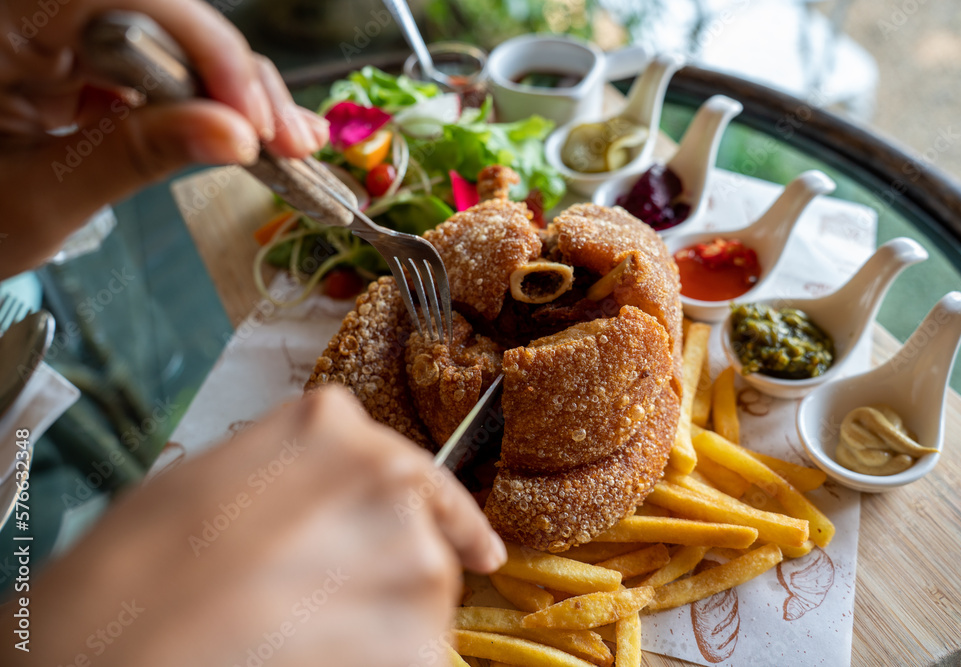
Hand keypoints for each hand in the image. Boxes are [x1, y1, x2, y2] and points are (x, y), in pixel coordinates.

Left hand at [0, 0, 329, 277]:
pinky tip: (249, 132)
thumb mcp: (42, 200)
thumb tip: (235, 136)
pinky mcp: (75, 54)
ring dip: (233, 91)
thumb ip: (137, 157)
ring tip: (285, 144)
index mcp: (3, 24)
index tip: (253, 116)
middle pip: (161, 14)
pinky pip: (157, 63)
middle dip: (234, 75)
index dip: (206, 43)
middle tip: (289, 140)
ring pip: (170, 37)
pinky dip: (205, 101)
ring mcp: (55, 31)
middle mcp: (32, 14)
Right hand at [19, 387, 504, 666]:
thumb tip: (327, 511)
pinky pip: (415, 658)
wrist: (112, 649)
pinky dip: (377, 663)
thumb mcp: (214, 481)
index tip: (482, 550)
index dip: (451, 520)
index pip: (419, 475)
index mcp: (332, 428)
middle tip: (306, 608)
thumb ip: (296, 478)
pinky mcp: (419, 644)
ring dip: (378, 629)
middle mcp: (388, 481)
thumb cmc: (133, 574)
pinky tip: (308, 661)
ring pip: (422, 609)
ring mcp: (412, 560)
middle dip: (379, 580)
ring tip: (293, 637)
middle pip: (420, 545)